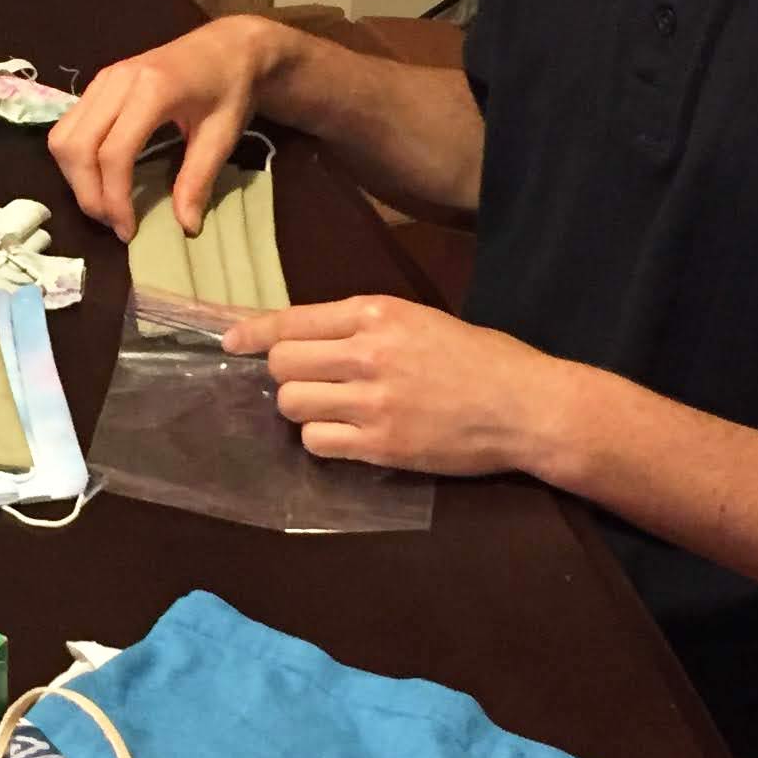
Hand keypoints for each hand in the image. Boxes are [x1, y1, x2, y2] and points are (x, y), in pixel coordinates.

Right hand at [49, 16, 280, 238]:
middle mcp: (118, 80)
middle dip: (88, 193)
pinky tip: (99, 177)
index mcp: (153, 90)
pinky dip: (76, 158)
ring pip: (63, 136)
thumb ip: (198, 178)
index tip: (129, 230)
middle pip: (77, 146)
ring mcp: (104, 78)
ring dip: (76, 178)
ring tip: (104, 203)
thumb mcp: (222, 135)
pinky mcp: (99, 82)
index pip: (114, 152)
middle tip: (113, 223)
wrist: (229, 45)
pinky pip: (70, 125)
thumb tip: (185, 226)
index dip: (115, 198)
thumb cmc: (231, 87)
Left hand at [224, 296, 568, 476]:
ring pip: (292, 404)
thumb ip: (364, 326)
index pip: (291, 321)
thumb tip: (306, 337)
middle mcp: (368, 352)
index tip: (231, 341)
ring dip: (302, 407)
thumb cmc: (481, 358)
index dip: (253, 333)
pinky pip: (318, 441)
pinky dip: (322, 439)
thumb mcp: (420, 320)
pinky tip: (345, 435)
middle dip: (285, 374)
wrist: (525, 406)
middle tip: (308, 382)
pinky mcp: (380, 445)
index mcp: (376, 312)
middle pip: (282, 364)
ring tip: (331, 409)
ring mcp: (372, 402)